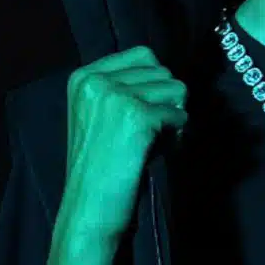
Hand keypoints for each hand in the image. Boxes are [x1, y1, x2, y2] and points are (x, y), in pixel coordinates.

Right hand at [60, 45, 188, 247]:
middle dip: (167, 102)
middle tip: (151, 134)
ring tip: (153, 143)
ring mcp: (115, 95)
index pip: (144, 55)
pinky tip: (158, 152)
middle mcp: (97, 79)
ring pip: (177, 89)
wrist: (88, 209)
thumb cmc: (99, 166)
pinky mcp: (137, 115)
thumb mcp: (98, 115)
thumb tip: (170, 75)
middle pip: (164, 71)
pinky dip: (178, 135)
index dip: (156, 84)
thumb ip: (123, 88)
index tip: (144, 114)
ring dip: (174, 117)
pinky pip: (181, 114)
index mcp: (84, 76)